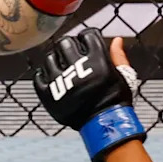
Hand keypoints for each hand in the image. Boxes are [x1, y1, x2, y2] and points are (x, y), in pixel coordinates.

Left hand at [33, 29, 145, 161]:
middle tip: (72, 54)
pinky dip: (43, 75)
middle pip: (65, 43)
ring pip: (49, 58)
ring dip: (55, 60)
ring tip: (62, 67)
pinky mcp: (49, 95)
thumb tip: (117, 39)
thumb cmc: (116, 101)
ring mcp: (61, 82)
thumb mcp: (123, 76)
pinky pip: (38, 77)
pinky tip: (52, 77)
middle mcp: (78, 69)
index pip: (87, 35)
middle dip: (69, 46)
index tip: (87, 44)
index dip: (87, 37)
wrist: (105, 126)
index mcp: (99, 62)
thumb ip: (118, 56)